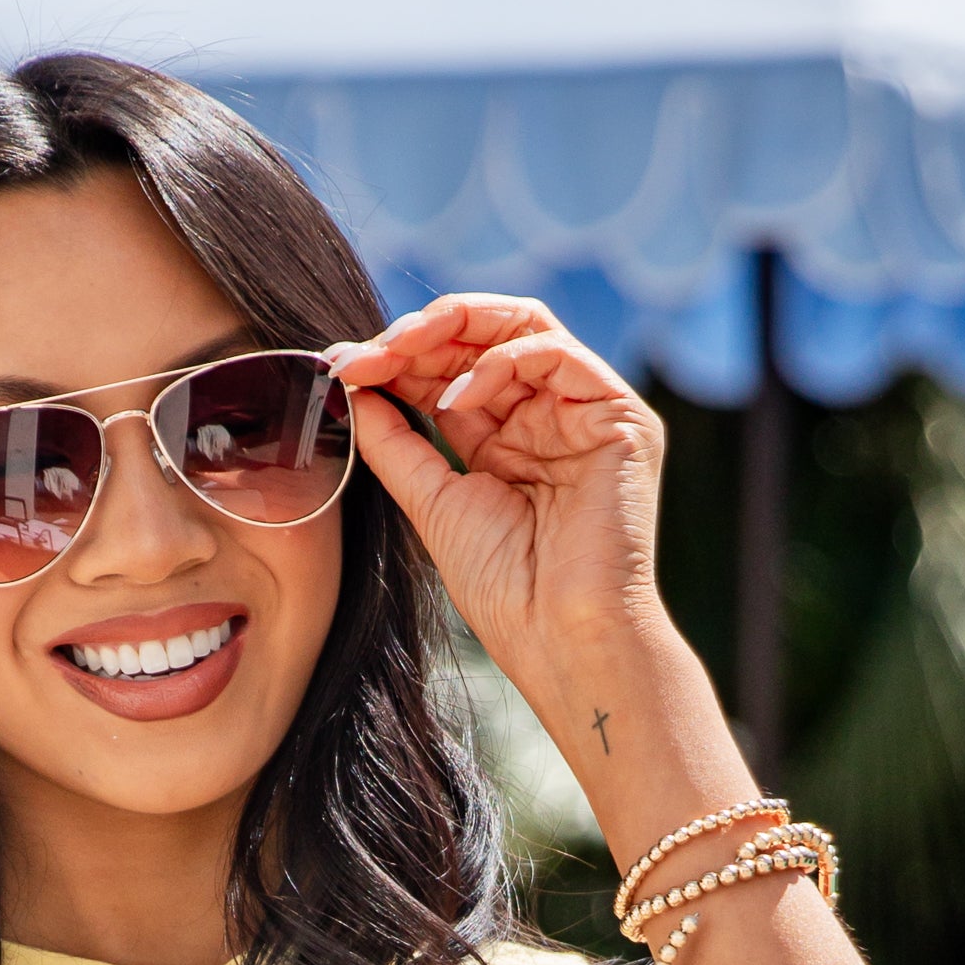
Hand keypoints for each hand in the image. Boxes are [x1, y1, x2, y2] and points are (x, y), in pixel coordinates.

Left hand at [326, 297, 667, 696]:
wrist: (561, 638)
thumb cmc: (506, 591)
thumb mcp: (433, 501)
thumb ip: (397, 442)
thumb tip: (353, 388)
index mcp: (510, 441)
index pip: (453, 372)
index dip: (399, 362)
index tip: (343, 368)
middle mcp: (550, 418)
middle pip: (485, 338)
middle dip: (419, 335)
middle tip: (365, 353)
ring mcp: (587, 412)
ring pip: (522, 326)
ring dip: (453, 328)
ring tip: (399, 352)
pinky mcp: (621, 415)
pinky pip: (556, 353)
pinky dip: (501, 362)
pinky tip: (455, 397)